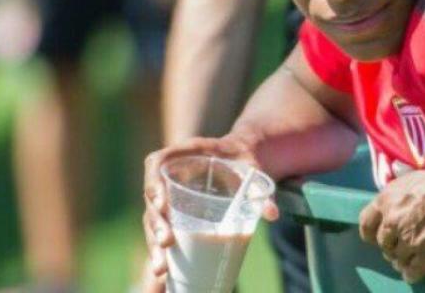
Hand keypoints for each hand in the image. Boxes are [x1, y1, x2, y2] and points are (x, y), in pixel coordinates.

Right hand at [142, 135, 278, 284]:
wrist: (243, 161)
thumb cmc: (243, 162)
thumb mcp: (252, 171)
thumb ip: (260, 189)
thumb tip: (272, 214)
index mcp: (185, 154)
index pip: (156, 163)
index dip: (153, 182)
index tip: (163, 204)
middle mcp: (171, 174)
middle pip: (151, 197)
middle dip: (156, 222)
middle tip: (167, 242)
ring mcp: (169, 193)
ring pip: (152, 217)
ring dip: (154, 241)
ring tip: (162, 267)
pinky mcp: (173, 211)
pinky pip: (160, 228)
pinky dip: (160, 248)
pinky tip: (164, 269)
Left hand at [359, 166, 424, 282]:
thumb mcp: (412, 179)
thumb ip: (397, 196)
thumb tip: (391, 207)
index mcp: (386, 200)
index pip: (366, 224)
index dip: (373, 233)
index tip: (381, 237)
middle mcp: (393, 221)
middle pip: (383, 245)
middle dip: (392, 247)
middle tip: (405, 246)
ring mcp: (409, 240)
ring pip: (397, 260)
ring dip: (404, 261)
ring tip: (415, 258)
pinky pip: (412, 272)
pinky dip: (413, 273)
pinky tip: (419, 270)